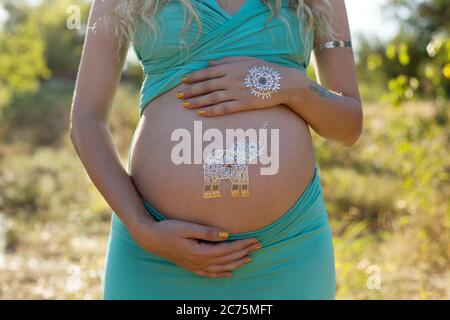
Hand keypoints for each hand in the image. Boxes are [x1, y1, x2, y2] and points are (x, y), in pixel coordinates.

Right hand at [130, 217, 261, 278]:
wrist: (150, 239)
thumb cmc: (168, 229)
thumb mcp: (187, 227)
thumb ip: (207, 232)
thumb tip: (226, 234)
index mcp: (201, 251)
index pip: (227, 249)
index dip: (242, 245)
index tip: (255, 240)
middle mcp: (200, 262)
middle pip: (227, 259)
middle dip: (244, 252)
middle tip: (258, 246)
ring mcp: (195, 266)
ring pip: (221, 268)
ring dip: (236, 264)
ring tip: (249, 259)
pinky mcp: (191, 266)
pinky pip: (209, 274)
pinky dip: (221, 275)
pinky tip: (229, 274)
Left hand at [178, 56, 302, 115]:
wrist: (283, 83)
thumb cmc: (265, 70)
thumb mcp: (246, 60)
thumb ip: (227, 61)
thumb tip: (209, 63)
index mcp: (231, 67)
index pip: (208, 72)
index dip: (194, 77)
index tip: (182, 81)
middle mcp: (232, 79)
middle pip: (207, 86)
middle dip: (191, 91)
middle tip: (177, 96)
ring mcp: (237, 92)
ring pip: (212, 98)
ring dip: (197, 102)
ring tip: (185, 105)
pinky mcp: (244, 104)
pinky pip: (224, 108)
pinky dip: (212, 111)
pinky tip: (201, 113)